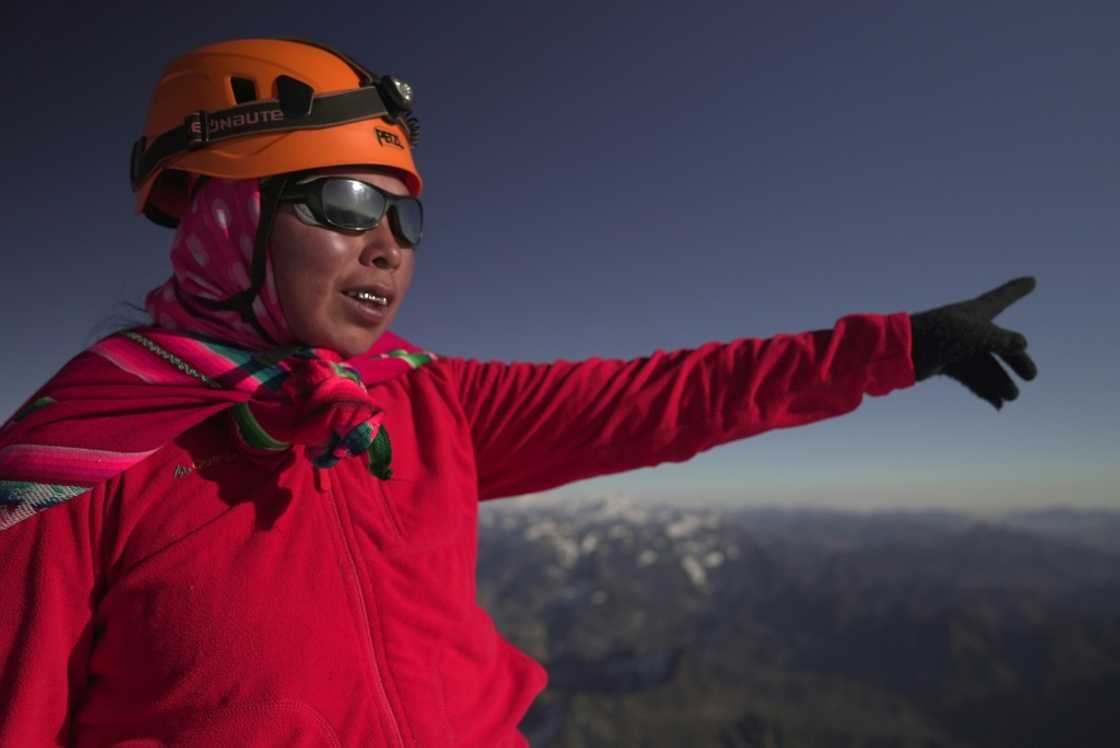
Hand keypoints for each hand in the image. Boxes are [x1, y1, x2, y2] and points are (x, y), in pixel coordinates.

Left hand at [909, 276, 1038, 409]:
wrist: (902, 351)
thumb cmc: (939, 334)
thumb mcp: (976, 334)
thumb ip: (1002, 339)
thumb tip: (1022, 344)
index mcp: (976, 312)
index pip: (1002, 297)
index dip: (1017, 289)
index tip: (1031, 280)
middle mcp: (969, 328)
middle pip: (1000, 344)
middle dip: (1017, 360)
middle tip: (1031, 376)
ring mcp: (957, 347)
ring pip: (986, 365)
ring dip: (1000, 380)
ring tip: (1011, 396)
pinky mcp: (945, 364)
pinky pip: (971, 377)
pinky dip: (983, 389)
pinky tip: (996, 403)